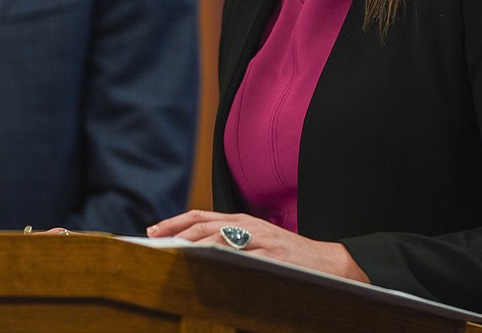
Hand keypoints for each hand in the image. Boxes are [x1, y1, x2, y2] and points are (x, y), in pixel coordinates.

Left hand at [146, 210, 368, 283]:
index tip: (153, 231)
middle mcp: (248, 225)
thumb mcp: (258, 241)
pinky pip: (240, 255)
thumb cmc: (288, 256)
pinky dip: (220, 258)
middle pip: (203, 225)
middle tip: (154, 243)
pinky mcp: (270, 255)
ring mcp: (259, 240)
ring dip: (191, 245)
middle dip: (175, 233)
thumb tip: (196, 250)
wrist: (328, 263)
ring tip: (172, 253)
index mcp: (242, 220)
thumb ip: (232, 241)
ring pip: (217, 238)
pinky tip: (204, 264)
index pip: (200, 217)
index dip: (174, 222)